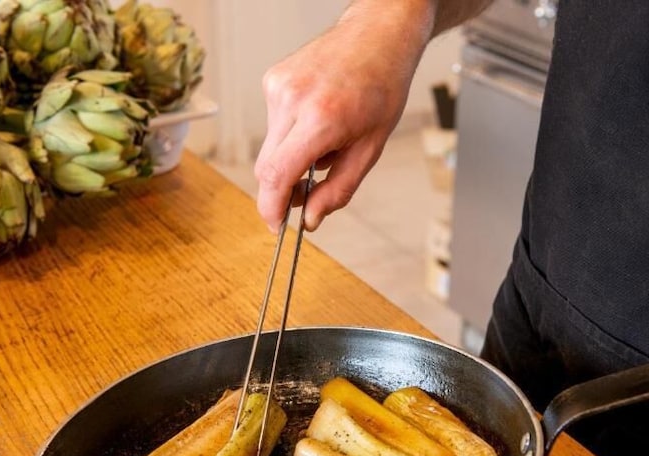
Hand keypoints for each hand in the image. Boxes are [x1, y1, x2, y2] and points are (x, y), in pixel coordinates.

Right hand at [254, 4, 430, 230]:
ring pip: (270, 147)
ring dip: (291, 157)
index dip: (271, 207)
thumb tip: (310, 220)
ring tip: (325, 139)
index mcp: (321, 119)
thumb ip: (338, 189)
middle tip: (306, 193)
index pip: (277, 175)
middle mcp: (293, 100)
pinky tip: (316, 117)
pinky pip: (273, 124)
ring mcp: (278, 87)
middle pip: (267, 167)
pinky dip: (291, 133)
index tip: (275, 225)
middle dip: (283, 188)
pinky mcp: (271, 80)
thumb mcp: (370, 149)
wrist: (376, 37)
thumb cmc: (381, 89)